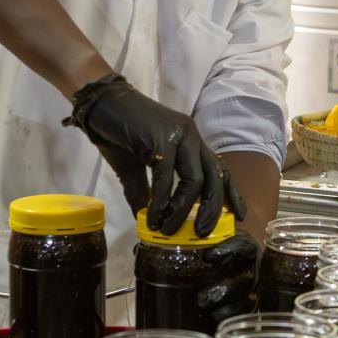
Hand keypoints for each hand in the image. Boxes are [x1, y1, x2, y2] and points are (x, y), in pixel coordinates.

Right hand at [64, 75, 245, 235]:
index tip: (237, 216)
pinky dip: (161, 202)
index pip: (220, 169)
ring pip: (195, 180)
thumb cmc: (118, 132)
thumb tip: (147, 221)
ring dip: (182, 210)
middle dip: (212, 209)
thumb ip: (145, 192)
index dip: (231, 194)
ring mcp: (179, 135)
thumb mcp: (135, 167)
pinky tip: (152, 217)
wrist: (99, 104)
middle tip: (203, 233)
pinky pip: (166, 177)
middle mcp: (191, 136)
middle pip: (215, 177)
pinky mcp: (161, 138)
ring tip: (168, 229)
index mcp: (191, 141)